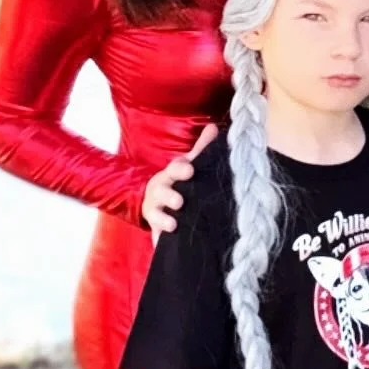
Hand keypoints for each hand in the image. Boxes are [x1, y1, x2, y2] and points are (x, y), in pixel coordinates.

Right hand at [143, 123, 217, 241]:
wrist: (154, 202)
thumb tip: (215, 126)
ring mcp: (155, 210)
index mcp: (172, 173)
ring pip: (156, 213)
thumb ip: (201, 148)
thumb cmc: (179, 181)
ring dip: (163, 217)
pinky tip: (164, 241)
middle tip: (179, 200)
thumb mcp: (189, 164)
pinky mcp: (155, 229)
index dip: (181, 168)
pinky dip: (158, 239)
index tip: (190, 171)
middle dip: (170, 195)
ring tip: (172, 223)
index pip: (175, 167)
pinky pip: (155, 235)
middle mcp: (161, 189)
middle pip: (162, 189)